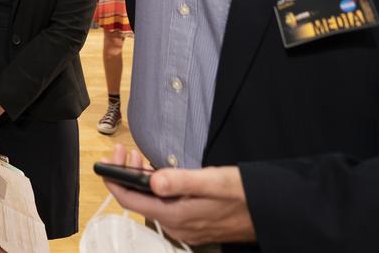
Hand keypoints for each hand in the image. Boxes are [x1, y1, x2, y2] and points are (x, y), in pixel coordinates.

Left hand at [102, 145, 255, 245]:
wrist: (271, 212)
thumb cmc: (244, 196)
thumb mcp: (213, 181)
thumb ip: (181, 181)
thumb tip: (152, 180)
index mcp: (176, 216)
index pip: (131, 200)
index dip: (114, 180)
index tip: (108, 160)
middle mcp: (177, 225)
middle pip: (139, 200)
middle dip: (126, 174)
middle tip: (124, 151)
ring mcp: (185, 226)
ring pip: (151, 202)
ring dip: (141, 180)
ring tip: (137, 158)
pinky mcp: (192, 222)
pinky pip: (164, 205)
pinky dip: (156, 188)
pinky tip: (158, 174)